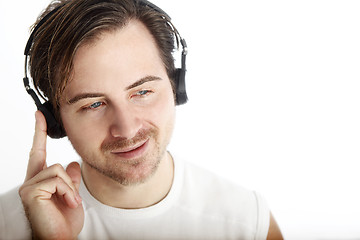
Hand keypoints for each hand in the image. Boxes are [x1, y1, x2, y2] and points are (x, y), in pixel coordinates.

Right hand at [19, 111, 83, 239]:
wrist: (62, 238)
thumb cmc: (64, 221)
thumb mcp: (71, 196)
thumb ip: (70, 179)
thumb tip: (71, 164)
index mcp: (40, 181)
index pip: (39, 152)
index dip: (39, 133)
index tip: (39, 115)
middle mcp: (31, 182)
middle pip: (54, 163)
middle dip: (69, 182)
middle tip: (72, 201)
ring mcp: (29, 186)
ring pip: (57, 170)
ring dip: (70, 188)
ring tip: (70, 203)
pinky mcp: (30, 191)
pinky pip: (56, 179)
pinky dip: (67, 191)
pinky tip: (67, 203)